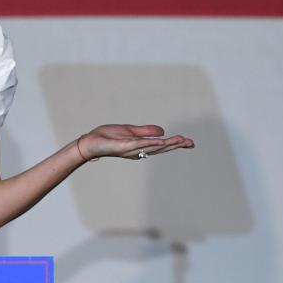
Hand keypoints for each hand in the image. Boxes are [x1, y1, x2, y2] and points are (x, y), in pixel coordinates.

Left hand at [76, 124, 193, 160]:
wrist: (91, 142)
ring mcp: (132, 149)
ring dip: (168, 144)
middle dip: (176, 145)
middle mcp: (138, 151)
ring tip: (181, 141)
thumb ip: (145, 131)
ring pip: (153, 147)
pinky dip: (151, 143)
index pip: (161, 145)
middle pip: (161, 148)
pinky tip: (161, 141)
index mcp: (140, 146)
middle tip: (191, 143)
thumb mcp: (130, 131)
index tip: (188, 142)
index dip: (174, 144)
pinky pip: (140, 144)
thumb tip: (163, 131)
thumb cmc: (107, 137)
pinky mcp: (125, 146)